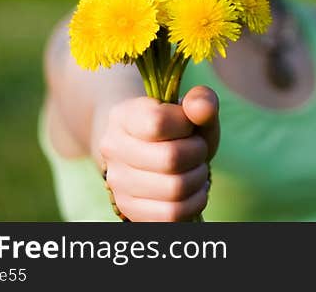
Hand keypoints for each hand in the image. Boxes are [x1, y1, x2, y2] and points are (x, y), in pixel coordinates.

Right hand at [99, 85, 218, 221]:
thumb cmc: (176, 130)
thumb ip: (202, 101)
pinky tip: (193, 190)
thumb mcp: (191, 111)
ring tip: (196, 170)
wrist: (150, 153)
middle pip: (171, 158)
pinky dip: (194, 202)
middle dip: (198, 153)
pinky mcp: (129, 210)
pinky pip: (173, 214)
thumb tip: (202, 108)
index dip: (186, 125)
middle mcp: (113, 149)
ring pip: (175, 189)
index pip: (159, 122)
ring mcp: (117, 182)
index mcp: (124, 116)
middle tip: (198, 150)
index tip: (188, 126)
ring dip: (198, 179)